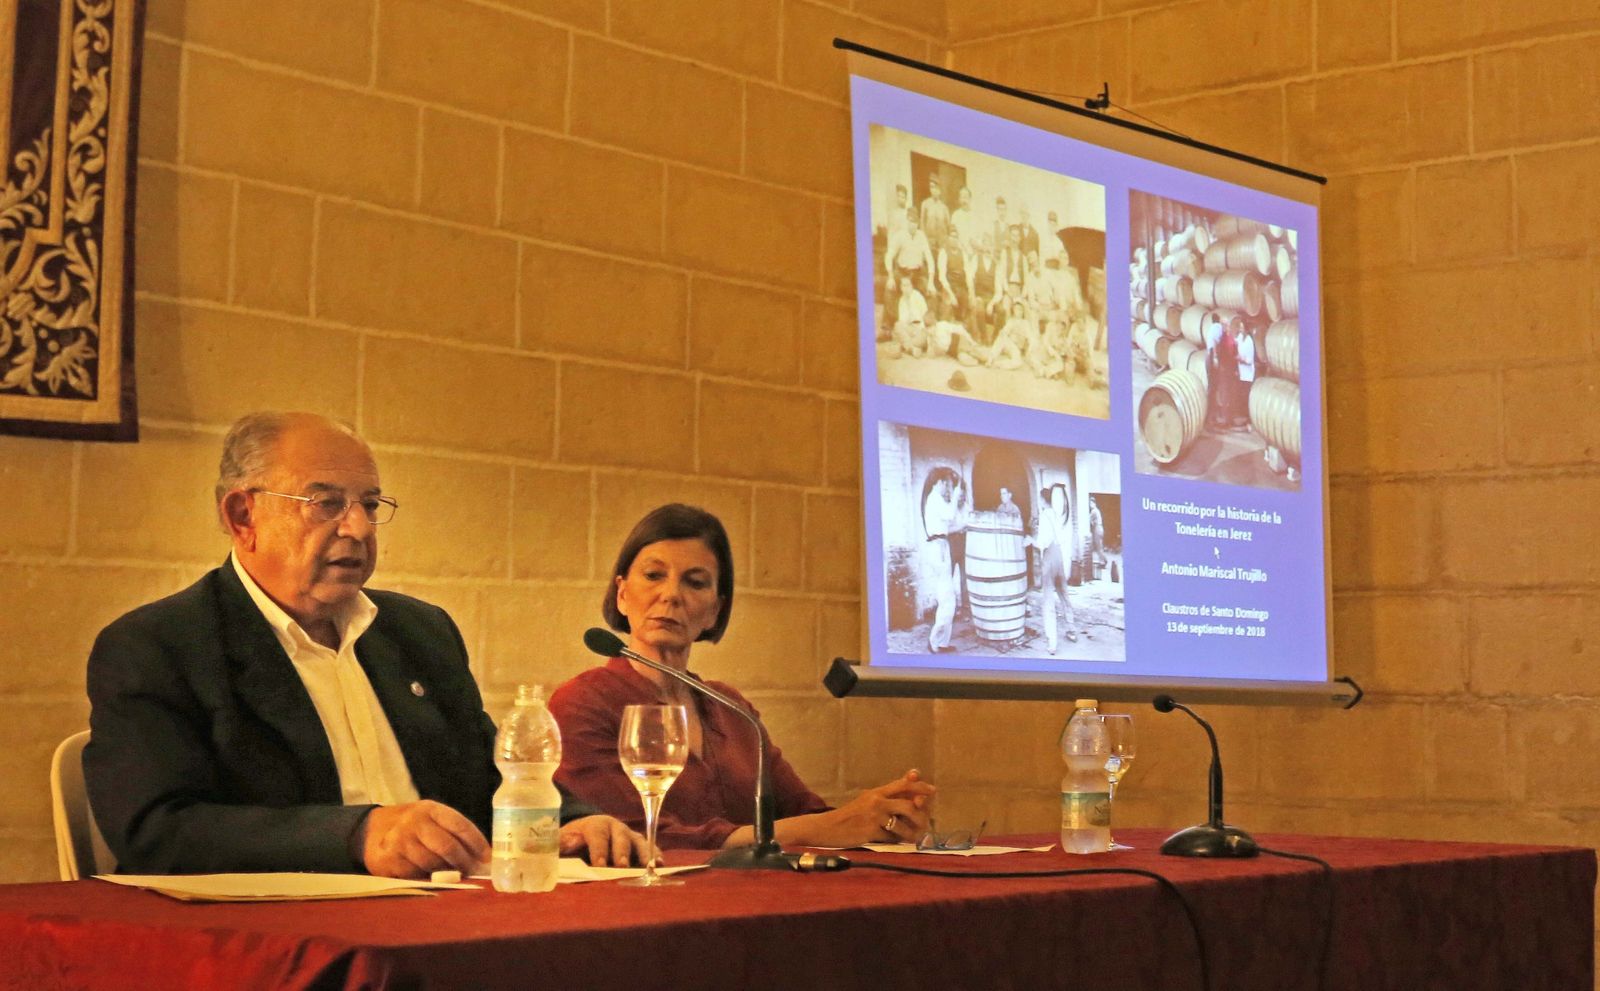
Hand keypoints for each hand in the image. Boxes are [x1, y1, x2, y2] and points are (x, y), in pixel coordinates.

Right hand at [355, 801, 490, 878]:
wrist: (370, 831)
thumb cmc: (413, 827)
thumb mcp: (431, 819)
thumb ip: (452, 832)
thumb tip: (482, 858)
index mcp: (430, 809)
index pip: (460, 825)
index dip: (477, 843)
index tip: (488, 857)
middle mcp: (414, 822)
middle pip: (447, 847)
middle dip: (464, 863)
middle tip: (473, 872)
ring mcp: (399, 841)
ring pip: (432, 864)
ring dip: (446, 874)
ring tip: (454, 876)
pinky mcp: (388, 860)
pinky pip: (415, 875)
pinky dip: (426, 879)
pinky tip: (430, 877)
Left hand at [560, 815, 650, 867]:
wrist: (585, 835)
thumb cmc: (572, 842)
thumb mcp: (562, 840)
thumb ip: (563, 841)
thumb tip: (572, 842)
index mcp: (595, 825)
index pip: (597, 835)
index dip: (599, 850)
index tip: (599, 865)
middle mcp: (615, 827)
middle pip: (621, 837)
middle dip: (622, 852)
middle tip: (622, 866)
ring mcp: (630, 835)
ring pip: (639, 841)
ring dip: (644, 853)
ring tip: (649, 866)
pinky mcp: (639, 845)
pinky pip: (650, 848)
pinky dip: (655, 855)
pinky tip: (660, 866)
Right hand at [795, 769, 936, 847]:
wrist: (828, 827)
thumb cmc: (850, 816)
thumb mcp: (867, 801)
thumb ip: (887, 798)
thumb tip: (914, 799)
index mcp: (877, 792)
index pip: (903, 784)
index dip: (920, 786)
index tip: (932, 791)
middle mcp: (876, 801)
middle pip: (908, 805)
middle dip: (921, 816)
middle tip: (925, 823)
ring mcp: (873, 817)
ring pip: (902, 825)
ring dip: (911, 833)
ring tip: (913, 837)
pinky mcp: (870, 832)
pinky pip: (891, 838)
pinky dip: (896, 842)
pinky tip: (896, 842)